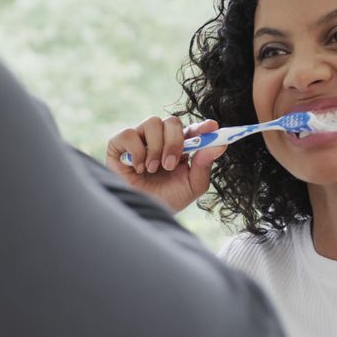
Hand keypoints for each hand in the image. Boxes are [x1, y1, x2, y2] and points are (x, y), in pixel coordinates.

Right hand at [105, 115, 226, 212]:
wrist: (140, 214)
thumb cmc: (166, 200)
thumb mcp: (192, 186)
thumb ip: (204, 165)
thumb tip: (218, 145)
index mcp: (179, 147)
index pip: (192, 129)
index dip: (202, 126)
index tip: (212, 127)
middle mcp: (159, 140)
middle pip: (172, 121)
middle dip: (174, 141)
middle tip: (170, 164)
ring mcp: (139, 140)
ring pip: (152, 122)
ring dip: (156, 148)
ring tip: (152, 169)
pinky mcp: (119, 145)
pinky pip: (129, 134)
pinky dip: (136, 152)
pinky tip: (137, 168)